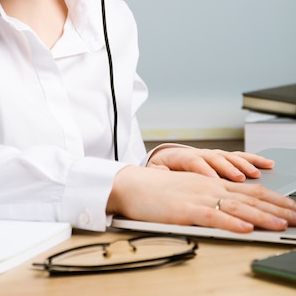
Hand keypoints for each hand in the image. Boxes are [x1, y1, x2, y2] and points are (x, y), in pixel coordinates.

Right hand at [107, 165, 295, 232]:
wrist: (132, 184)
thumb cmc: (158, 191)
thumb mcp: (190, 190)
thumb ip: (211, 198)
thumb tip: (235, 213)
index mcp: (212, 183)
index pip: (251, 192)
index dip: (275, 201)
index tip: (293, 209)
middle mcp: (210, 187)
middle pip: (250, 198)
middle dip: (277, 208)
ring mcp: (198, 197)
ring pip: (236, 207)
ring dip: (261, 217)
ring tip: (281, 225)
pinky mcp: (185, 210)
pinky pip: (211, 216)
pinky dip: (230, 223)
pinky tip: (244, 228)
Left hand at [147, 146, 274, 181]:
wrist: (161, 162)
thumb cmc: (159, 171)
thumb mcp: (154, 173)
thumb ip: (158, 174)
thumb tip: (160, 175)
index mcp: (179, 157)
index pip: (192, 161)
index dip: (203, 170)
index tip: (213, 179)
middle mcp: (198, 153)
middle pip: (214, 158)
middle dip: (227, 168)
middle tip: (237, 177)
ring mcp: (210, 155)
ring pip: (228, 157)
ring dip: (241, 165)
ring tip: (253, 173)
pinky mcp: (220, 160)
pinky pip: (237, 158)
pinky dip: (252, 160)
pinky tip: (265, 164)